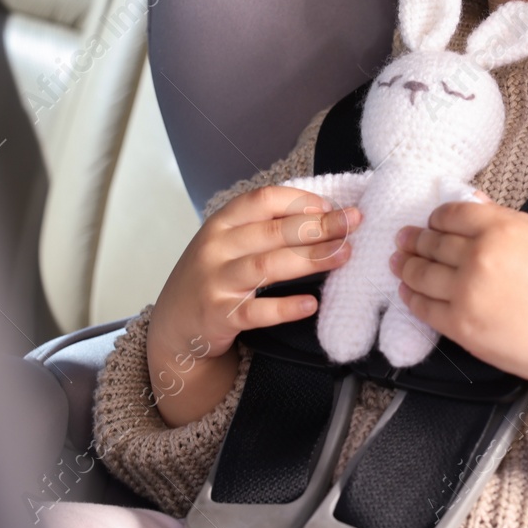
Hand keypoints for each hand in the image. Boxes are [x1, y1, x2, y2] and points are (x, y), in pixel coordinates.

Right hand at [147, 184, 360, 426]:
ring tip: (344, 255)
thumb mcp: (227, 243)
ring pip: (268, 266)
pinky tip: (311, 304)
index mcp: (221, 223)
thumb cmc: (212, 277)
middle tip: (353, 224)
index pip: (262, 200)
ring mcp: (216, 282)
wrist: (173, 327)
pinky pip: (257, 311)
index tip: (330, 205)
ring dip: (311, 258)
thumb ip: (262, 228)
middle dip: (319, 226)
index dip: (299, 200)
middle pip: (274, 231)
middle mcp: (216, 248)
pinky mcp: (219, 316)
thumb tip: (321, 212)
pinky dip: (285, 307)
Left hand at [391, 195, 527, 426]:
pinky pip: (424, 308)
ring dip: (406, 266)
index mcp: (500, 228)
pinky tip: (407, 293)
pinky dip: (410, 298)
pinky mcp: (460, 327)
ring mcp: (466, 293)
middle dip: (414, 239)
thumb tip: (474, 199)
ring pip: (421, 273)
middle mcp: (478, 257)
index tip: (431, 222)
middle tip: (403, 239)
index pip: (451, 214)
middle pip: (432, 242)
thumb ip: (506, 215)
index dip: (436, 217)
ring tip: (399, 262)